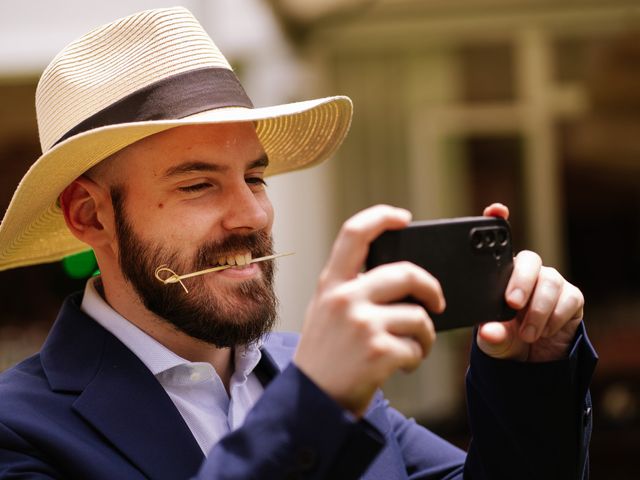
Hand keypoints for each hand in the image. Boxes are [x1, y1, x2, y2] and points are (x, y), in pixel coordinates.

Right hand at [293, 205, 443, 415]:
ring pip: (419, 316)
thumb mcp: (323, 312)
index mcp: (331, 284)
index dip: (381, 217)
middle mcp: (344, 298)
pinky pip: (417, 347)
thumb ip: (350, 289)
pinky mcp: (378, 351)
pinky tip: (401, 365)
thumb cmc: (323, 357)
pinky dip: (416, 358)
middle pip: (406, 272)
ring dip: (425, 335)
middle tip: (437, 302)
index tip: (404, 218)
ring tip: (414, 347)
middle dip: (431, 288)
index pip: (354, 233)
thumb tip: (400, 277)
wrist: (310, 402)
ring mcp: (361, 323)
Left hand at [477, 203, 583, 361]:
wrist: (532, 359)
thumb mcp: (492, 340)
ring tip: (527, 334)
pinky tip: (544, 331)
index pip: (501, 242)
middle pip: (529, 260)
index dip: (499, 221)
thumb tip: (488, 332)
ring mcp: (550, 282)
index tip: (496, 211)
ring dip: (537, 310)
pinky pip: (567, 299)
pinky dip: (554, 317)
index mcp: (501, 274)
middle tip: (511, 304)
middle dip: (521, 280)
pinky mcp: (571, 297)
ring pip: (549, 282)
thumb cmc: (506, 339)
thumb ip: (490, 335)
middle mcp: (527, 272)